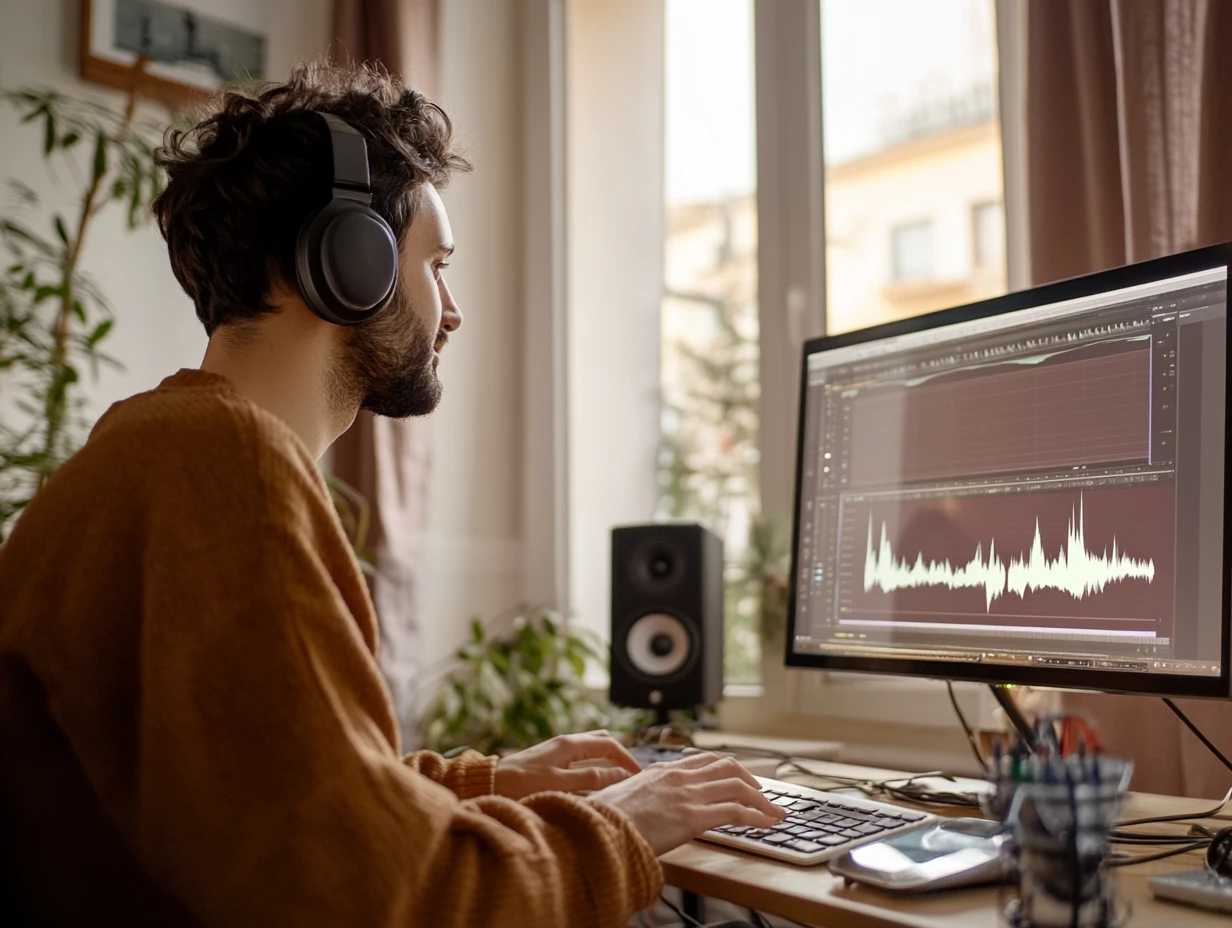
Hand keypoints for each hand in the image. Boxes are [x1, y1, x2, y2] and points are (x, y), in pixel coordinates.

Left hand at [494, 731, 642, 799]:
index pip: (609, 744)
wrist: (489, 783)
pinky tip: (592, 780)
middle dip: (620, 754)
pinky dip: (593, 764)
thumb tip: (620, 775)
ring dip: (606, 758)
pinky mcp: (549, 759)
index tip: (639, 775)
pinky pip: (580, 756)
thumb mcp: (559, 783)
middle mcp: (565, 742)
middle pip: (601, 740)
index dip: (627, 758)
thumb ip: (590, 778)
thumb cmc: (522, 784)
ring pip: (590, 748)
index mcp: (570, 744)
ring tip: (617, 777)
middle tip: (632, 774)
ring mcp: (556, 750)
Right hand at [589, 752, 785, 855]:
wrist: (598, 829)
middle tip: (763, 794)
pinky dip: (757, 817)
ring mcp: (687, 795)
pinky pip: (736, 812)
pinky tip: (767, 825)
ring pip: (738, 786)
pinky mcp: (693, 817)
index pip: (704, 760)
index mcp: (662, 770)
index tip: (740, 776)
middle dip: (751, 779)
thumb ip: (643, 794)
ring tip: (774, 812)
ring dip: (762, 800)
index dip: (728, 767)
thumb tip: (648, 806)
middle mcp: (679, 777)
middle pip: (727, 767)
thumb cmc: (604, 819)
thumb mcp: (624, 796)